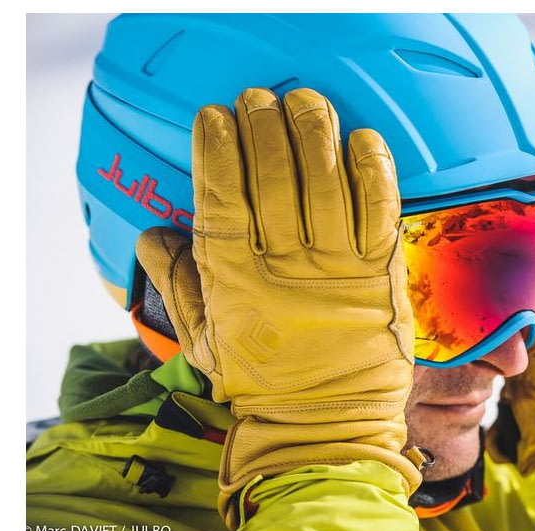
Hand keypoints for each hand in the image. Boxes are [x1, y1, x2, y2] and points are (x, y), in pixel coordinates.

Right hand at [135, 88, 421, 523]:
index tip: (213, 117)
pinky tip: (361, 140)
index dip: (218, 151)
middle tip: (259, 100)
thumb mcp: (202, 339)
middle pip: (275, 180)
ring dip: (315, 135)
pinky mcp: (381, 274)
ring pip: (327, 184)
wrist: (327, 426)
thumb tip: (153, 236)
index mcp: (235, 282)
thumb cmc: (262, 382)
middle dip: (264, 129)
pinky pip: (380, 210)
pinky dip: (373, 171)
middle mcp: (286, 268)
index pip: (222, 199)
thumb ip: (176, 283)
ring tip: (304, 103)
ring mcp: (338, 269)